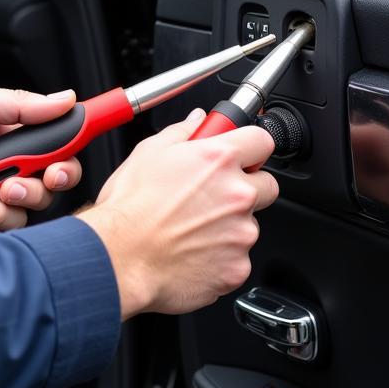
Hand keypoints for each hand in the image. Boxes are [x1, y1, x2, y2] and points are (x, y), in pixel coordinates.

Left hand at [0, 84, 82, 234]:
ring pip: (33, 208)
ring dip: (11, 199)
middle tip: (32, 174)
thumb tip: (63, 97)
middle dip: (49, 177)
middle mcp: (6, 165)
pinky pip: (7, 230)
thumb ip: (19, 105)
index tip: (101, 127)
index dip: (78, 136)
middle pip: (56, 177)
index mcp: (8, 132)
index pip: (57, 136)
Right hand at [79, 109, 277, 318]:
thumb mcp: (149, 152)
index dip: (251, 147)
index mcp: (219, 159)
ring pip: (249, 223)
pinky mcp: (237, 267)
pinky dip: (221, 255)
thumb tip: (198, 120)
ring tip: (191, 227)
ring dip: (230, 224)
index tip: (243, 154)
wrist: (121, 256)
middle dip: (246, 187)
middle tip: (215, 194)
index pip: (261, 141)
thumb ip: (183, 131)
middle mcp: (237, 194)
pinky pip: (238, 256)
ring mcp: (241, 233)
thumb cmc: (130, 207)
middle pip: (267, 185)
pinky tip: (192, 249)